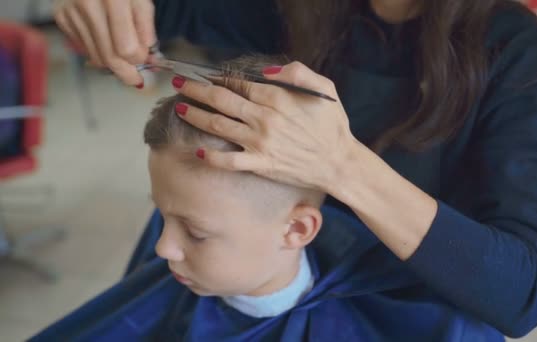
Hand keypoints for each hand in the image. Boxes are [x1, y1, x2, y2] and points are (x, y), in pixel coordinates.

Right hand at [53, 0, 155, 85]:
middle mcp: (86, 5)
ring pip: (95, 56)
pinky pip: (83, 46)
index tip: (146, 61)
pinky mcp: (61, 16)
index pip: (124, 47)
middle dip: (125, 72)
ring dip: (112, 63)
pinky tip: (107, 40)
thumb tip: (148, 53)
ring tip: (125, 58)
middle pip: (108, 57)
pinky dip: (98, 50)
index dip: (138, 59)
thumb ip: (145, 24)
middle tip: (136, 79)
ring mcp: (70, 12)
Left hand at [173, 62, 357, 191]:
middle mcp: (264, 119)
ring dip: (195, 115)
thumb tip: (267, 71)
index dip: (219, 77)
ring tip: (179, 109)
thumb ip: (298, 73)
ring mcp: (260, 142)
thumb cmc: (332, 126)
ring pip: (218, 126)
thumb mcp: (325, 89)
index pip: (239, 83)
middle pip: (221, 100)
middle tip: (180, 84)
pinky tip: (199, 151)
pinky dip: (212, 157)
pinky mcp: (260, 164)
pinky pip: (229, 160)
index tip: (207, 75)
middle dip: (196, 90)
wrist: (338, 163)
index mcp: (278, 98)